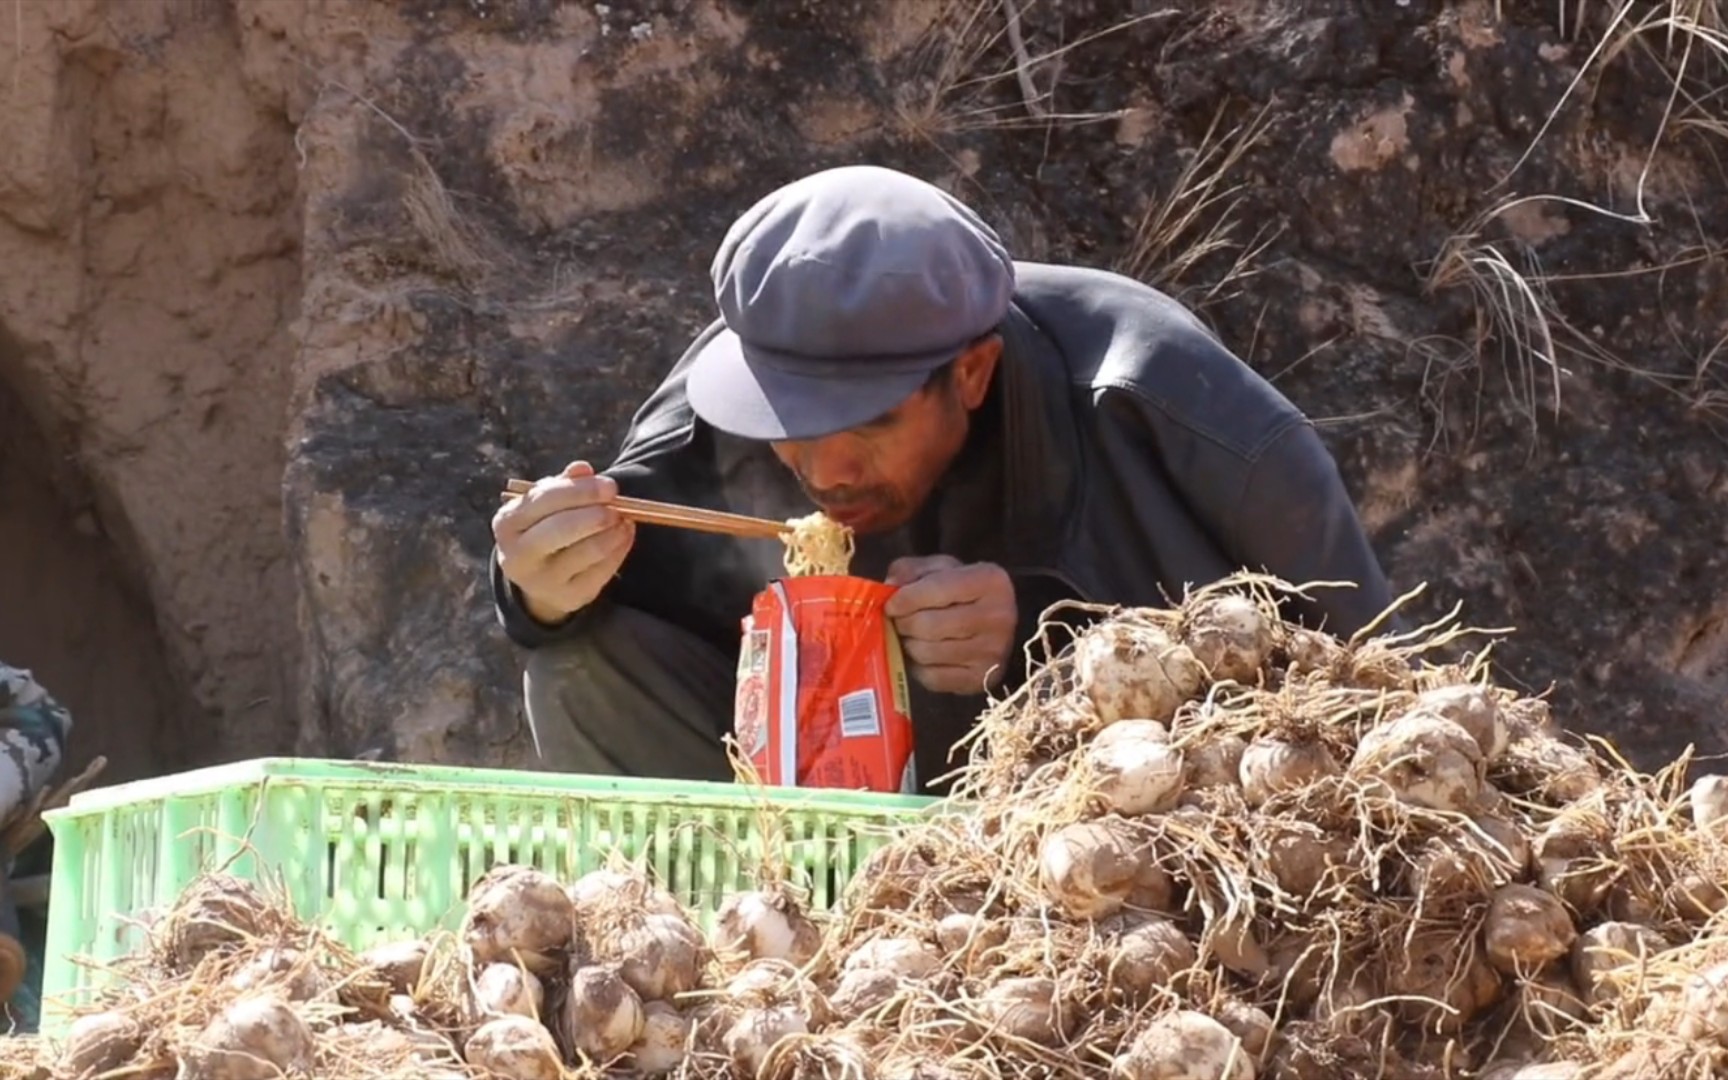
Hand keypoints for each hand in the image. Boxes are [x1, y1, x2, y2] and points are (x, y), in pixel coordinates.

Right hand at [493, 461, 634, 623]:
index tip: (609, 486)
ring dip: (613, 532)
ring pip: (587, 551)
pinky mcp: (570, 597)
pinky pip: (603, 571)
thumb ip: (564, 484)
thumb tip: (583, 469)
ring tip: (624, 519)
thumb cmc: (543, 526)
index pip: (544, 500)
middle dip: (595, 514)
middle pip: (562, 529)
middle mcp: (518, 556)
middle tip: (617, 506)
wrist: (538, 577)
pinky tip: (624, 535)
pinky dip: (620, 549)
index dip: (581, 491)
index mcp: (507, 523)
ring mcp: (543, 581)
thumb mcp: (545, 503)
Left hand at [883, 556, 1017, 695]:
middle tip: (899, 621)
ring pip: (926, 653)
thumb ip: (912, 571)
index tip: (890, 604)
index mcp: (989, 581)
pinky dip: (918, 667)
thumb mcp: (941, 569)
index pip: (936, 589)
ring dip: (909, 645)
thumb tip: (889, 589)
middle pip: (928, 625)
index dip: (905, 598)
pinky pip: (932, 678)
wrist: (998, 625)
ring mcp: (991, 652)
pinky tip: (923, 655)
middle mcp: (997, 617)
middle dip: (904, 623)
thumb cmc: (964, 592)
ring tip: (910, 636)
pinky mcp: (981, 679)